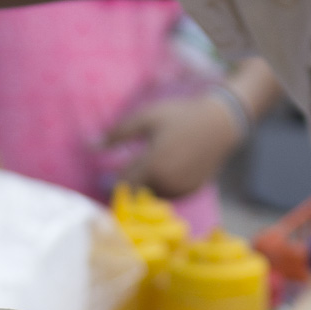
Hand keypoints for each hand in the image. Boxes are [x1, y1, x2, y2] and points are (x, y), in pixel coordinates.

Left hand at [105, 92, 242, 195]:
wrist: (221, 122)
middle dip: (133, 179)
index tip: (111, 172)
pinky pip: (169, 194)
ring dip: (149, 183)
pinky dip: (165, 184)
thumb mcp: (146, 118)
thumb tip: (89, 145)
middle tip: (143, 159)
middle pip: (137, 190)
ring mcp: (181, 190)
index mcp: (153, 165)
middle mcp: (167, 183)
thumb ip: (117, 134)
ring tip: (160, 158)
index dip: (114, 180)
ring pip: (153, 194)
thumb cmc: (180, 116)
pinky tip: (172, 165)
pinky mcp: (192, 192)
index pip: (123, 183)